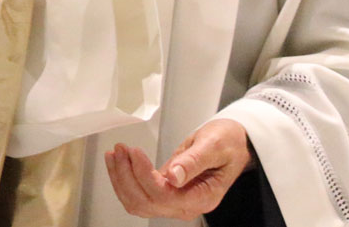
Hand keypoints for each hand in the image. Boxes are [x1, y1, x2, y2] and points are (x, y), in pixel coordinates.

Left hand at [104, 119, 252, 220]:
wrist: (233, 143)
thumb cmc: (227, 143)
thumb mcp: (214, 146)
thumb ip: (193, 161)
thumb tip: (173, 177)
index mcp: (202, 197)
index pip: (164, 196)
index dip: (144, 175)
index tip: (135, 152)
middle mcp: (187, 205)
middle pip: (146, 203)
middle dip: (127, 176)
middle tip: (120, 149)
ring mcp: (174, 201)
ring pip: (137, 202)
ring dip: (121, 179)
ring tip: (115, 153)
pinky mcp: (164, 192)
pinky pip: (138, 194)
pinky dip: (124, 178)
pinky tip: (119, 161)